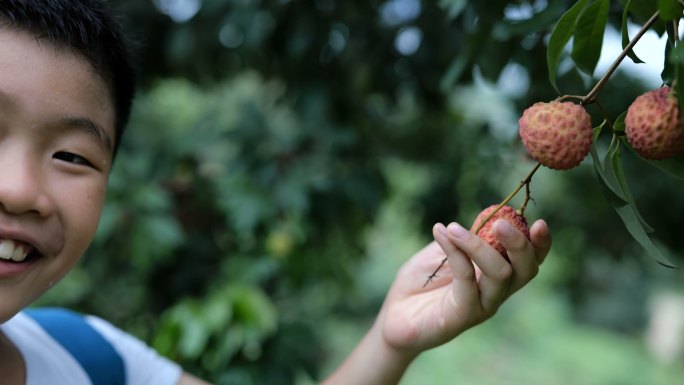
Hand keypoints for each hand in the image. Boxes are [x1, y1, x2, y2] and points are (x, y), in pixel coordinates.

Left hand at [376, 218, 551, 357]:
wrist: (394, 316)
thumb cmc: (419, 283)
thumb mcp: (440, 252)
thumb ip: (463, 239)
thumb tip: (484, 218)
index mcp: (496, 275)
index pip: (530, 261)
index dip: (540, 244)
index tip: (540, 223)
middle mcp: (495, 292)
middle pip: (526, 271)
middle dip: (519, 244)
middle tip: (501, 223)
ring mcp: (481, 306)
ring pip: (500, 276)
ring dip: (480, 246)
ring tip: (455, 228)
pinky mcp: (462, 316)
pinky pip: (466, 281)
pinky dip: (455, 254)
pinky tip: (441, 233)